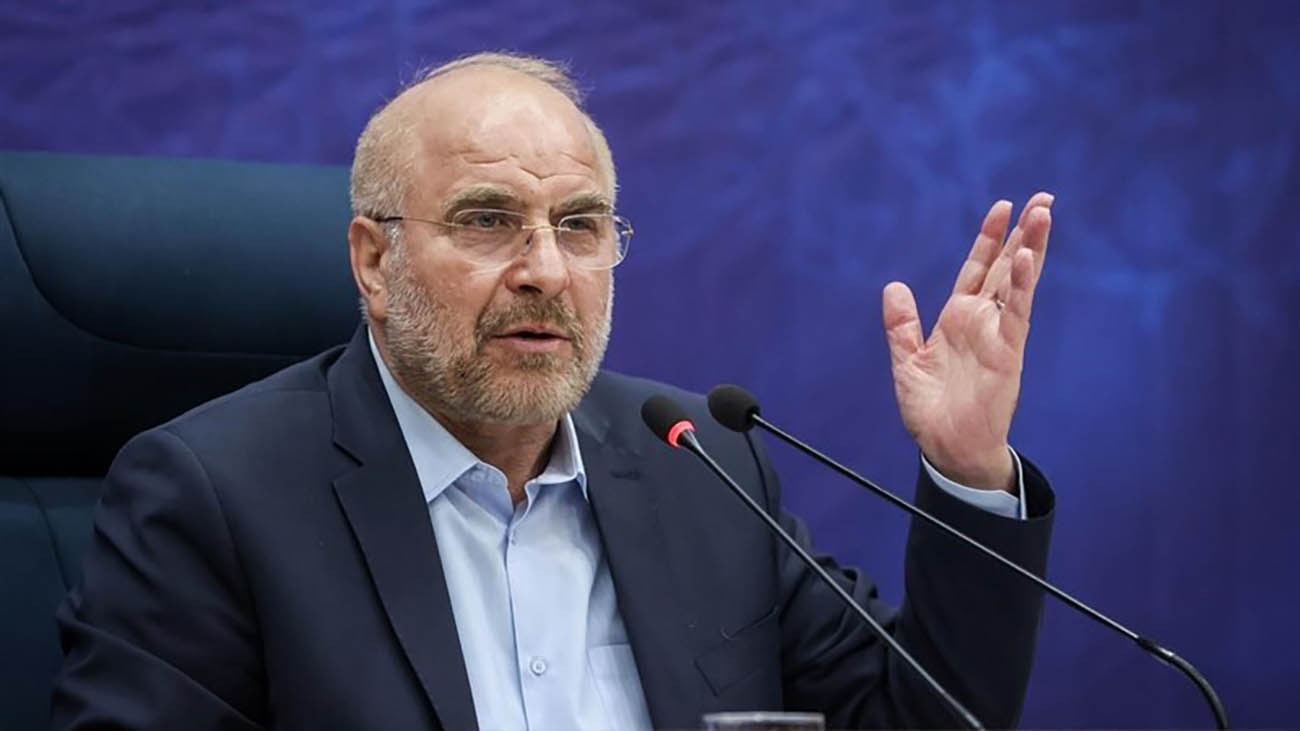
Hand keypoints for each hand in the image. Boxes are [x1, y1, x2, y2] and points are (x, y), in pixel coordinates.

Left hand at [882, 193, 1053, 491]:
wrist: (947, 448)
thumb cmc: (931, 411)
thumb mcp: (907, 360)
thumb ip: (901, 324)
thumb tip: (893, 286)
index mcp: (960, 319)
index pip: (978, 269)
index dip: (989, 238)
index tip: (1002, 207)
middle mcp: (983, 321)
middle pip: (1007, 267)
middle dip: (1023, 233)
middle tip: (1043, 198)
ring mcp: (999, 334)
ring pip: (1019, 282)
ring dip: (1032, 248)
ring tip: (1044, 213)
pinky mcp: (1008, 352)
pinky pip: (1018, 313)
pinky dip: (1024, 285)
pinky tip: (1027, 257)